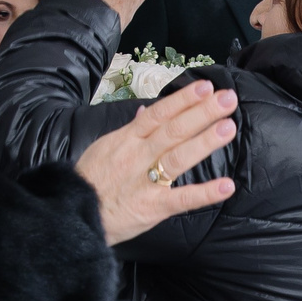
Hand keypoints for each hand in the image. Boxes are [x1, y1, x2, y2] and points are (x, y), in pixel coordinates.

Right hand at [75, 80, 236, 245]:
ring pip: (178, 158)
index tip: (205, 87)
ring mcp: (145, 182)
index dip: (183, 99)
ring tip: (228, 128)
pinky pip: (181, 199)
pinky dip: (204, 193)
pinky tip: (226, 186)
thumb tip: (147, 112)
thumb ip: (131, 130)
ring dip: (204, 142)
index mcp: (127, 139)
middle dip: (202, 113)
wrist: (73, 213)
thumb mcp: (105, 147)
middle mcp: (138, 156)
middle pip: (173, 130)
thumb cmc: (90, 180)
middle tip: (227, 99)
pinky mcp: (151, 208)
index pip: (159, 114)